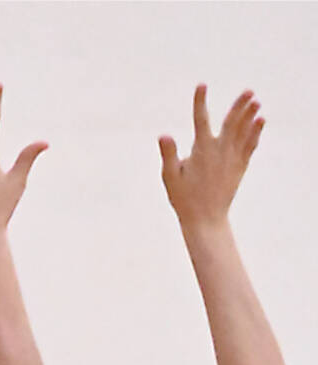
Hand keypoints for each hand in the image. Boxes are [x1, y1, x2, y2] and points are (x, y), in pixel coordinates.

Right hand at [159, 86, 262, 230]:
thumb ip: (168, 154)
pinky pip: (250, 145)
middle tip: (249, 91)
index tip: (202, 85)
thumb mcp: (170, 177)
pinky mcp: (240, 166)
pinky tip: (260, 121)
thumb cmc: (184, 199)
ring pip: (244, 131)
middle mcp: (220, 150)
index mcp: (201, 150)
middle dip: (239, 105)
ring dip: (250, 114)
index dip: (200, 101)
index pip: (200, 119)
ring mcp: (232, 158)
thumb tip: (164, 135)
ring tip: (257, 101)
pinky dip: (255, 132)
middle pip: (232, 121)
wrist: (206, 218)